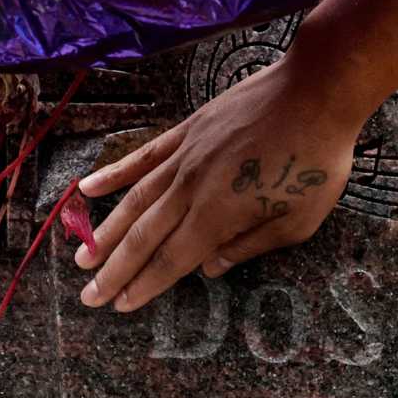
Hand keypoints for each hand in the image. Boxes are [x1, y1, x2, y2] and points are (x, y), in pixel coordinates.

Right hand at [74, 55, 361, 311]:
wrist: (316, 92)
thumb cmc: (316, 161)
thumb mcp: (297, 222)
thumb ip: (249, 247)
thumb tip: (210, 267)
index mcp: (218, 216)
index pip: (171, 260)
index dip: (144, 286)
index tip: (120, 305)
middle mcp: (191, 188)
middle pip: (144, 237)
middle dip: (114, 271)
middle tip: (89, 297)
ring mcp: (185, 156)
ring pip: (135, 201)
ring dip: (106, 233)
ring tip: (81, 258)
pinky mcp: (187, 131)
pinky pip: (143, 156)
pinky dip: (115, 174)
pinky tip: (87, 188)